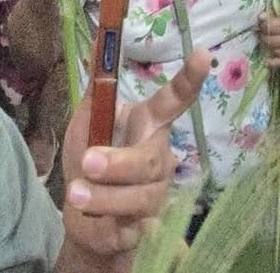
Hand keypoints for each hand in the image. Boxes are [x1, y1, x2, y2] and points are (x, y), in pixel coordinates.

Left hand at [58, 50, 208, 269]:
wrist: (84, 220)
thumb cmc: (87, 165)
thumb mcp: (84, 126)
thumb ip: (94, 98)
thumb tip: (96, 56)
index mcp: (146, 125)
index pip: (173, 101)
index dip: (188, 80)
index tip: (202, 55)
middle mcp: (159, 155)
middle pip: (150, 158)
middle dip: (117, 163)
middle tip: (88, 162)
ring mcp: (159, 191)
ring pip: (140, 195)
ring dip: (103, 196)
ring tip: (77, 195)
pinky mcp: (152, 225)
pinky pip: (133, 224)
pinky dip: (106, 222)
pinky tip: (99, 223)